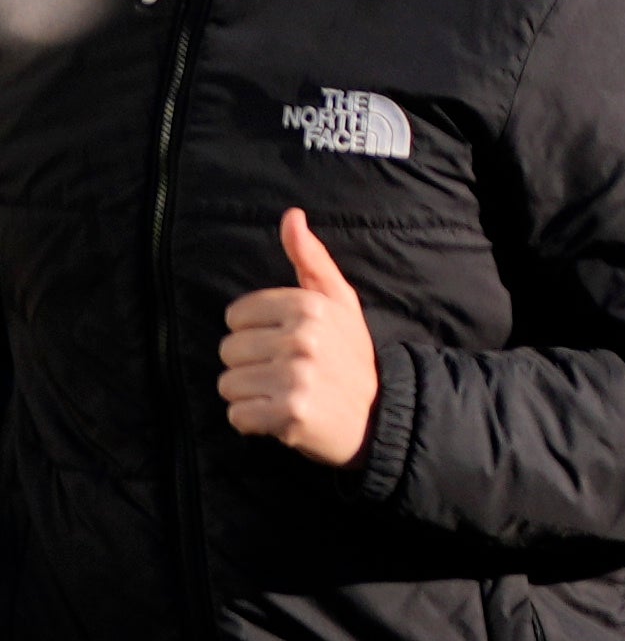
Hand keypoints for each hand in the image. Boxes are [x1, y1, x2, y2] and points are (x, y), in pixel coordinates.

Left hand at [222, 210, 378, 467]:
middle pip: (228, 351)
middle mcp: (303, 338)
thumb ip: (311, 260)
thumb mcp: (339, 302)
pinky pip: (237, 416)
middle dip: (251, 366)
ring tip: (283, 395)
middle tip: (286, 374)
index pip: (236, 316)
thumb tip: (292, 217)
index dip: (254, 333)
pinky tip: (281, 418)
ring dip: (250, 396)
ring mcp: (297, 377)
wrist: (379, 415)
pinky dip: (253, 423)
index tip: (284, 344)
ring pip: (229, 384)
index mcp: (310, 306)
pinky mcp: (290, 414)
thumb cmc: (350, 355)